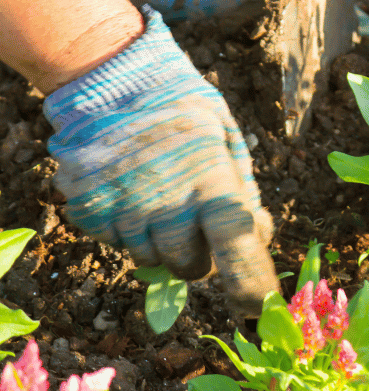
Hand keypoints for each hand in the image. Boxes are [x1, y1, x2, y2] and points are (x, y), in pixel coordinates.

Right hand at [43, 6, 279, 316]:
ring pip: (150, 260)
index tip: (258, 312)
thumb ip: (243, 190)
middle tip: (195, 224)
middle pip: (191, 268)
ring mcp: (123, 208)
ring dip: (160, 242)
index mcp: (211, 181)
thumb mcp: (227, 139)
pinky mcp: (88, 208)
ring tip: (158, 195)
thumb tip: (258, 235)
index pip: (238, 248)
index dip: (251, 286)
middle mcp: (166, 202)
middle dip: (200, 258)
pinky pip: (114, 241)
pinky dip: (125, 227)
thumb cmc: (182, 110)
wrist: (111, 77)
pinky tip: (129, 189)